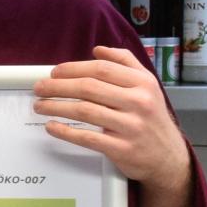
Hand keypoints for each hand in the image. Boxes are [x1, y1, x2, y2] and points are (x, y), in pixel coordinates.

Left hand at [34, 46, 192, 192]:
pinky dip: (65, 131)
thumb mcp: (147, 85)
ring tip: (39, 105)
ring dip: (55, 106)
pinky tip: (51, 126)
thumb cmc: (152, 117)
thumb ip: (125, 63)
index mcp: (143, 83)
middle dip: (57, 86)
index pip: (101, 69)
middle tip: (39, 88)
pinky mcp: (122, 148)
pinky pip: (87, 137)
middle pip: (89, 88)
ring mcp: (131, 126)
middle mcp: (139, 102)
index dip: (73, 68)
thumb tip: (98, 49)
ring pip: (85, 111)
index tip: (54, 72)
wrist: (167, 156)